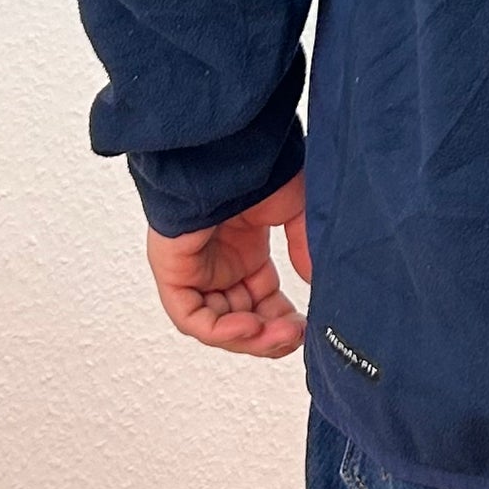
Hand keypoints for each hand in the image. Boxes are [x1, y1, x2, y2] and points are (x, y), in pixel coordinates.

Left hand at [146, 170, 313, 358]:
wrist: (230, 150)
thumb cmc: (260, 167)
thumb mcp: (295, 210)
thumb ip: (304, 248)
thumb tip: (315, 283)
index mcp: (244, 249)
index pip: (261, 300)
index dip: (283, 320)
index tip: (306, 328)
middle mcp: (218, 263)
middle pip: (241, 318)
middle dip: (269, 335)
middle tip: (295, 337)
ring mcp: (194, 269)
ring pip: (218, 324)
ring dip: (249, 338)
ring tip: (277, 336)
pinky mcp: (173, 272)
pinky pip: (192, 317)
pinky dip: (220, 331)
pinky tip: (248, 328)